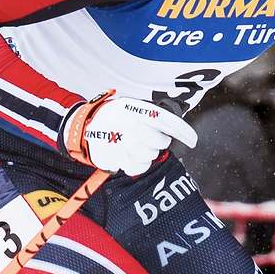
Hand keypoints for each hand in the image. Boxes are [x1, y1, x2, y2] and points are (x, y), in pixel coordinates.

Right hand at [61, 94, 197, 176]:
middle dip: (160, 142)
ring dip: (148, 153)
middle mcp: (128, 125)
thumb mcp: (129, 107)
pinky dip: (139, 163)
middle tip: (152, 139)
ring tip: (137, 145)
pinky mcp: (116, 157)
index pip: (165, 120)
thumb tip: (176, 127)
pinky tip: (132, 155)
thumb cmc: (112, 117)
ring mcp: (122, 142)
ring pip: (151, 155)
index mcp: (133, 109)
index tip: (193, 140)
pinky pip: (139, 166)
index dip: (182, 131)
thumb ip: (150, 114)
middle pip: (160, 141)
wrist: (82, 127)